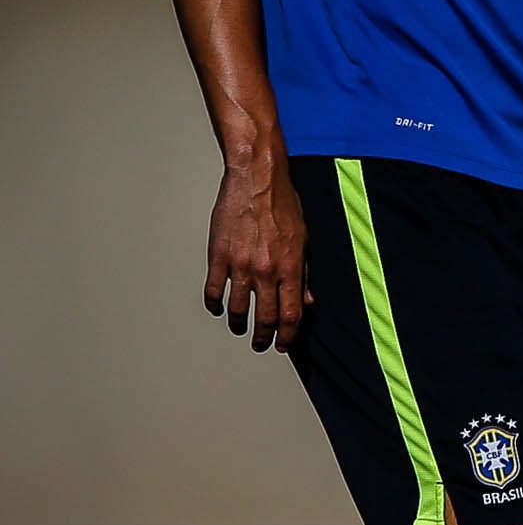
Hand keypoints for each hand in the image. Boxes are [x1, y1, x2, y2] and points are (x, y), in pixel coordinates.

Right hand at [205, 159, 308, 351]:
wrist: (257, 180)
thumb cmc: (283, 205)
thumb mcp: (303, 239)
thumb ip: (304, 272)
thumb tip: (307, 299)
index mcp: (290, 267)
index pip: (291, 314)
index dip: (288, 335)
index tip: (284, 344)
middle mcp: (266, 271)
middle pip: (265, 317)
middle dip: (264, 336)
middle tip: (261, 343)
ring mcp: (240, 265)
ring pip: (237, 309)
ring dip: (238, 324)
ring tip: (239, 328)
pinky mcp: (218, 256)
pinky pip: (214, 290)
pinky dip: (215, 304)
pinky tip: (217, 308)